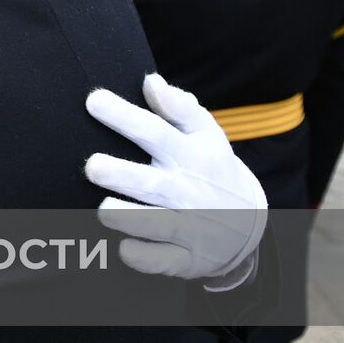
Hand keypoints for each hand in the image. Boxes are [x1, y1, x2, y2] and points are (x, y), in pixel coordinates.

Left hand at [84, 74, 267, 280]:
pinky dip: (142, 256)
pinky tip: (124, 248)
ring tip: (104, 209)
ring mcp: (188, 227)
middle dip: (122, 175)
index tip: (93, 99)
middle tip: (93, 166)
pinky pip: (160, 261)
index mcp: (189, 155)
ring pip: (154, 225)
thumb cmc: (212, 167)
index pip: (155, 131)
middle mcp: (186, 191)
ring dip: (128, 218)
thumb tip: (150, 81)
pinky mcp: (185, 258)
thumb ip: (179, 107)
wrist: (250, 223)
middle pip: (151, 182)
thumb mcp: (207, 134)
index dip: (125, 116)